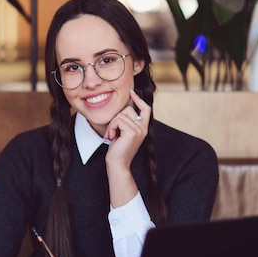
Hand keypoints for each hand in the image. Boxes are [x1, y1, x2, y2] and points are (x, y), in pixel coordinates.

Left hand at [103, 90, 150, 207]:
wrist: (117, 164)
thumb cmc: (117, 149)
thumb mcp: (123, 132)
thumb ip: (125, 121)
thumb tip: (124, 107)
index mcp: (143, 128)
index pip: (146, 109)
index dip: (139, 99)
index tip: (131, 92)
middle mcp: (143, 128)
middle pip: (128, 109)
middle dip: (116, 118)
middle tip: (112, 132)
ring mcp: (139, 130)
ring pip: (121, 115)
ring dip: (112, 124)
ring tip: (112, 136)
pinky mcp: (132, 132)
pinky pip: (118, 121)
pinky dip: (111, 128)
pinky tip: (111, 137)